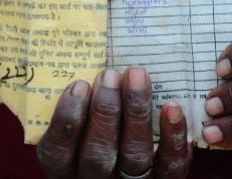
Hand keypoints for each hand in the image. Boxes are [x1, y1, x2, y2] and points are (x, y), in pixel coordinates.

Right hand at [37, 67, 192, 177]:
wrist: (131, 168)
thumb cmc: (96, 133)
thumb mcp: (77, 129)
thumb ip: (78, 107)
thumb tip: (86, 64)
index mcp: (65, 169)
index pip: (58, 152)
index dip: (67, 120)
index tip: (79, 85)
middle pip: (98, 153)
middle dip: (105, 110)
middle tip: (110, 74)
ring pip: (134, 156)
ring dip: (135, 113)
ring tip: (136, 77)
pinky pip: (170, 164)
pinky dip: (173, 136)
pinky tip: (172, 107)